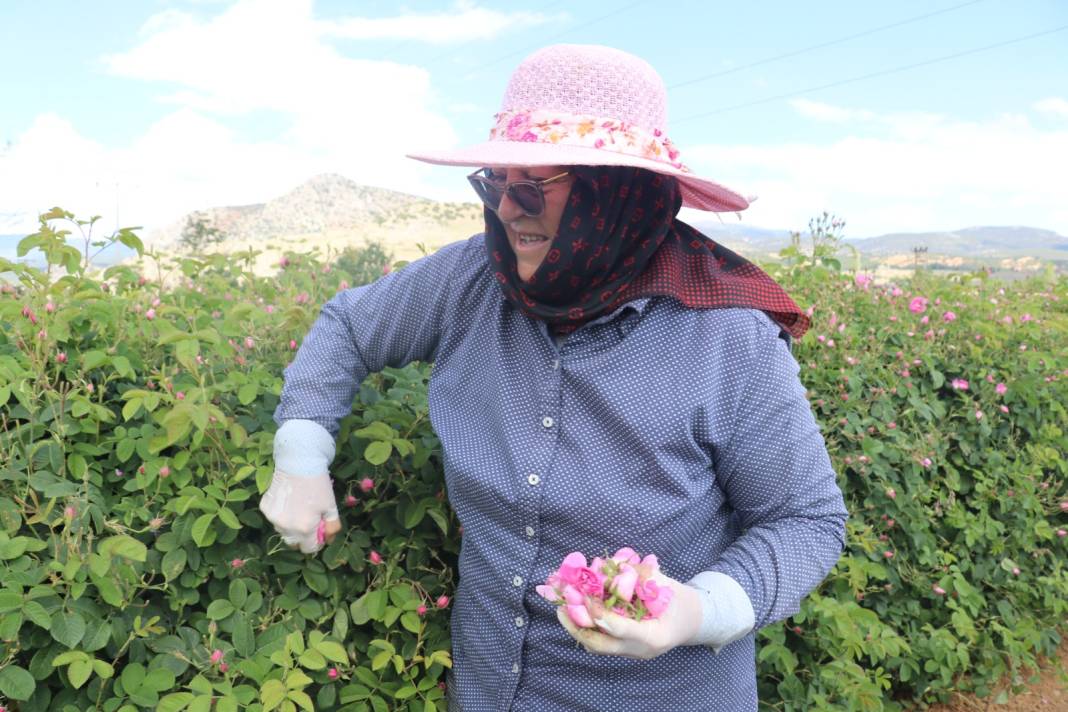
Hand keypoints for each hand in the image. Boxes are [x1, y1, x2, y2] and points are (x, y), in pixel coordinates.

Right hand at [258, 470, 340, 553]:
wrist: (299, 462)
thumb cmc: (318, 485)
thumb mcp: (331, 507)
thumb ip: (332, 527)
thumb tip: (327, 540)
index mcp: (304, 529)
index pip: (309, 549)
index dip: (316, 543)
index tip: (319, 532)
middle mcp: (286, 527)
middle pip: (294, 543)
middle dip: (303, 537)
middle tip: (309, 520)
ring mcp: (272, 518)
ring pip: (282, 531)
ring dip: (291, 527)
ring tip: (299, 508)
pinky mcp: (264, 507)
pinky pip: (274, 518)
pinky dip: (281, 514)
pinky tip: (288, 500)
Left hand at [555, 573, 702, 659]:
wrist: (692, 621)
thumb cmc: (680, 600)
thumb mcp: (666, 583)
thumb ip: (641, 576)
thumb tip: (611, 566)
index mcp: (655, 636)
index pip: (623, 630)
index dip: (602, 614)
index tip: (586, 599)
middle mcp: (640, 650)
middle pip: (602, 646)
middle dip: (578, 627)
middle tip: (561, 607)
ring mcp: (631, 653)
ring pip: (597, 646)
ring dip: (577, 627)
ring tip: (560, 607)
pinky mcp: (624, 649)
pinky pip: (600, 641)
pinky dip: (585, 626)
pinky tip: (573, 610)